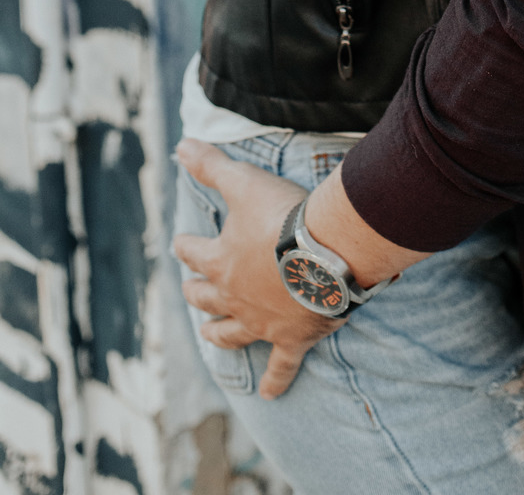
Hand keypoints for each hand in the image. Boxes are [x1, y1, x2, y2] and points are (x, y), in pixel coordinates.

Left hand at [174, 138, 338, 399]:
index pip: (192, 252)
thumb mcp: (243, 182)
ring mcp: (261, 322)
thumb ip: (211, 165)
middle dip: (197, 293)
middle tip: (192, 290)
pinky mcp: (291, 338)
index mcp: (220, 260)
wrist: (327, 251)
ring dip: (219, 334)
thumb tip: (179, 145)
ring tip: (210, 335)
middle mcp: (233, 297)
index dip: (185, 245)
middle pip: (205, 298)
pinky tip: (270, 395)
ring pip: (231, 334)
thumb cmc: (284, 214)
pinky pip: (282, 366)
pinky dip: (276, 381)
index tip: (180, 242)